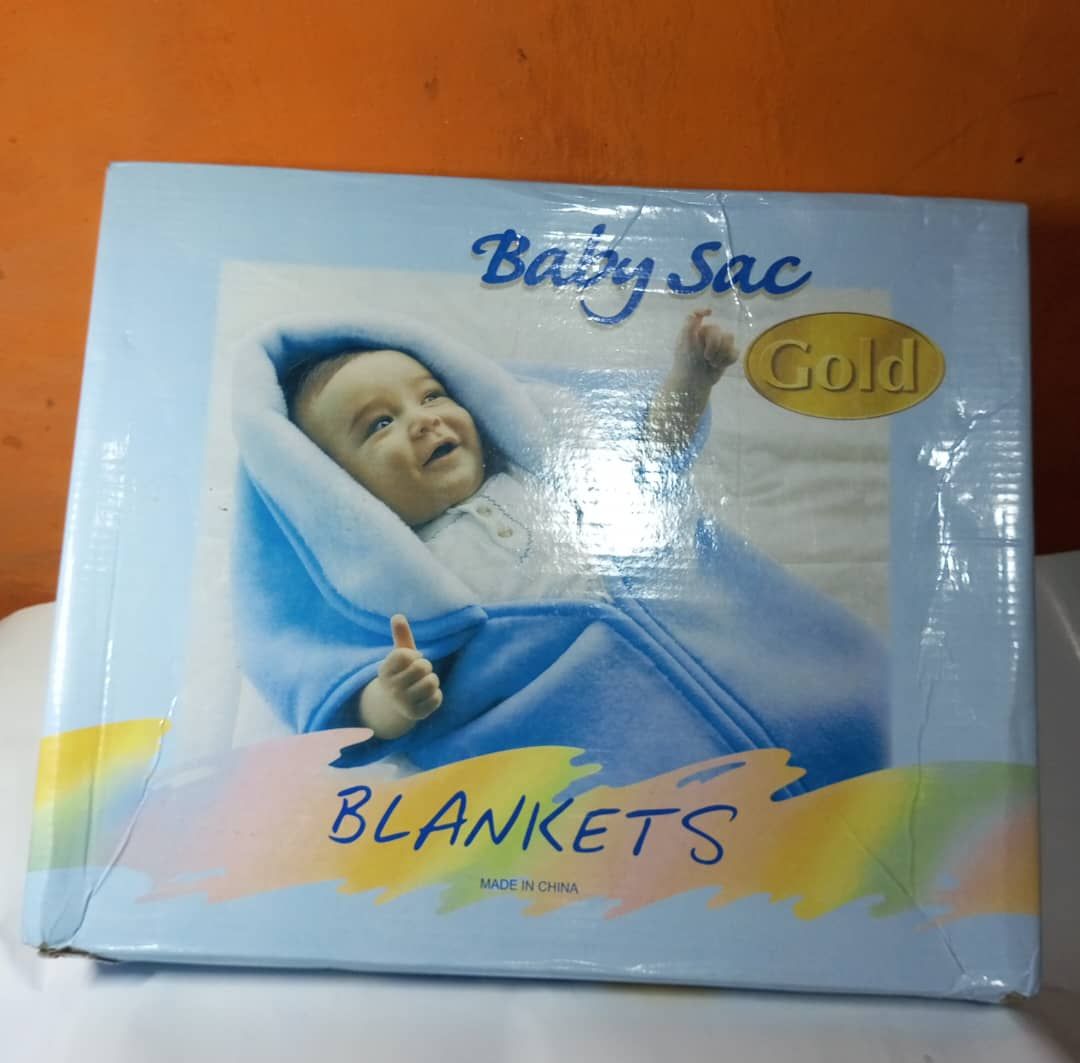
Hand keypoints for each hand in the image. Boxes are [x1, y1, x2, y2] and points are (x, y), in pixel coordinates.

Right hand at [358, 614, 442, 738]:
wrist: (394, 705)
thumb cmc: (401, 673)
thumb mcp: (399, 656)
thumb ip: (401, 636)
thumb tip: (398, 616)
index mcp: (384, 671)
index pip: (406, 655)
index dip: (413, 655)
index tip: (410, 660)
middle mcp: (391, 688)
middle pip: (422, 667)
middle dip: (425, 667)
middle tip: (419, 673)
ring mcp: (403, 703)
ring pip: (432, 682)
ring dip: (432, 680)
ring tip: (423, 683)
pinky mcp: (416, 715)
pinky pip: (437, 698)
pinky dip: (435, 695)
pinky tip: (426, 697)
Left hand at [673, 309, 736, 385]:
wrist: (694, 382)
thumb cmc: (686, 362)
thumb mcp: (684, 342)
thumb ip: (689, 324)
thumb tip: (699, 312)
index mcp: (696, 330)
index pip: (698, 315)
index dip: (703, 311)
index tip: (710, 312)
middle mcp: (708, 335)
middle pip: (720, 331)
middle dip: (714, 346)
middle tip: (706, 357)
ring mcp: (719, 344)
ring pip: (730, 339)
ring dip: (721, 353)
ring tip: (711, 363)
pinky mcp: (727, 355)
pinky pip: (735, 351)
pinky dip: (727, 360)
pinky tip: (718, 365)